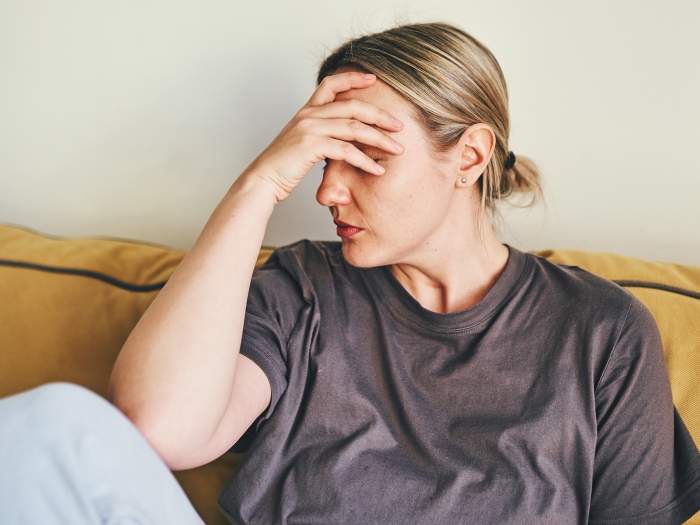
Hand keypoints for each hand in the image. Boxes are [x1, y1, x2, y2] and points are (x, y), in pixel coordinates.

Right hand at [244, 71, 404, 201]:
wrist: (262, 179)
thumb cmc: (283, 166)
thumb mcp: (303, 143)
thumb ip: (322, 135)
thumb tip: (344, 140)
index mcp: (307, 110)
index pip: (331, 84)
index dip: (353, 78)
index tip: (374, 79)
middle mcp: (309, 115)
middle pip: (352, 106)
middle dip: (380, 115)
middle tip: (400, 126)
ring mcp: (309, 128)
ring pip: (354, 127)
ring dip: (380, 139)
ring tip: (397, 149)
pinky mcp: (311, 146)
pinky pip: (346, 150)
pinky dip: (365, 161)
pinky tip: (377, 169)